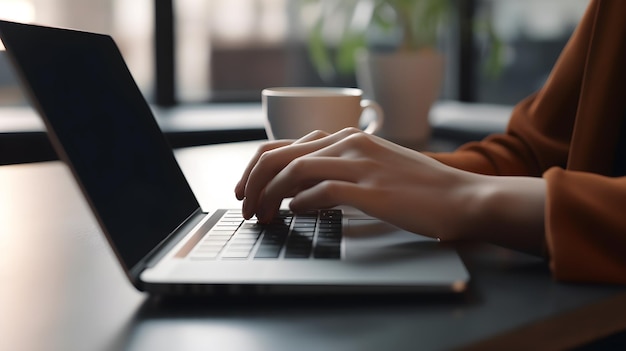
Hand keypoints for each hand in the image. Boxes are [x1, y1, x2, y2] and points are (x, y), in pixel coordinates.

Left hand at [235, 128, 481, 239]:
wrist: (460, 196)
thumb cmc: (416, 188)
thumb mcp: (371, 168)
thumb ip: (335, 170)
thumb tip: (294, 190)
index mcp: (347, 137)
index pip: (283, 145)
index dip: (256, 168)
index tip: (246, 190)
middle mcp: (348, 144)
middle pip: (280, 156)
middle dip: (254, 183)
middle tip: (246, 207)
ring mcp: (360, 165)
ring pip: (294, 171)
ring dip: (269, 196)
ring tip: (262, 217)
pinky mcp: (371, 190)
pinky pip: (321, 191)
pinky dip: (299, 204)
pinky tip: (293, 215)